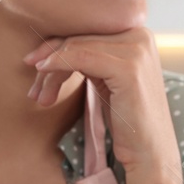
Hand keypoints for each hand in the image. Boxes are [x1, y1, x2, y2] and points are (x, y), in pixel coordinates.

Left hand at [23, 28, 179, 175]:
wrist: (151, 153)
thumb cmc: (127, 120)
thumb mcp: (107, 80)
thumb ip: (91, 58)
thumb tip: (51, 46)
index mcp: (137, 34)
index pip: (87, 30)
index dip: (56, 45)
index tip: (33, 64)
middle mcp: (140, 34)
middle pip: (80, 37)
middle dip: (49, 59)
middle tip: (33, 87)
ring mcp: (136, 49)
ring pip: (76, 47)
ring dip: (49, 70)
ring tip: (38, 95)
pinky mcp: (128, 67)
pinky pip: (80, 56)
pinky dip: (58, 64)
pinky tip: (44, 74)